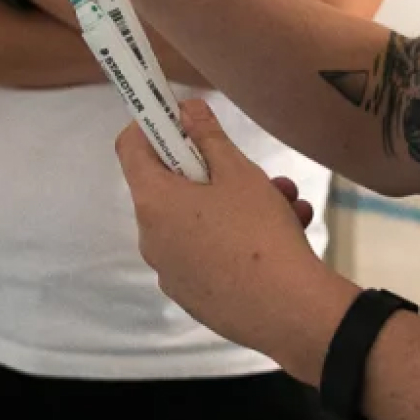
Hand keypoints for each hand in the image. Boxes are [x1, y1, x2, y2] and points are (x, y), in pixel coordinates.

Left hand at [116, 99, 356, 373]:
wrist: (288, 310)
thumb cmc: (258, 230)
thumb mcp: (238, 172)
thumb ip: (208, 136)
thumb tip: (186, 109)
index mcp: (153, 202)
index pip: (130, 148)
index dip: (152, 124)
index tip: (183, 117)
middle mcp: (151, 239)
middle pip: (172, 186)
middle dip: (216, 170)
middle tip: (258, 170)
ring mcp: (171, 273)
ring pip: (199, 220)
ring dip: (239, 204)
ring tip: (289, 203)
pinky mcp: (195, 297)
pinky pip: (210, 253)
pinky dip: (238, 238)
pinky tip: (285, 236)